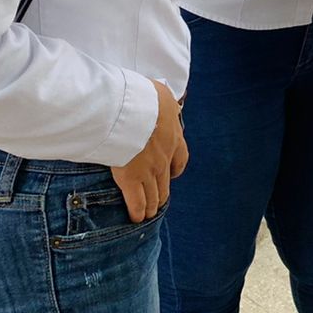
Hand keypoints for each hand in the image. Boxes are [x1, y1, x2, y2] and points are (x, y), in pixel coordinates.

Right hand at [111, 80, 188, 222]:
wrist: (133, 110)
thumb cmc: (145, 97)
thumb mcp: (161, 94)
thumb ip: (161, 102)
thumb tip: (158, 97)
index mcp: (174, 138)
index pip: (180, 159)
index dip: (175, 170)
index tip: (170, 175)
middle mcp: (164, 158)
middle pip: (166, 183)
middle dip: (162, 194)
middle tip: (157, 201)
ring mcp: (149, 170)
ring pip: (153, 195)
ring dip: (151, 205)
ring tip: (147, 213)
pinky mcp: (131, 178)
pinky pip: (136, 201)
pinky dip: (137, 211)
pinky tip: (135, 217)